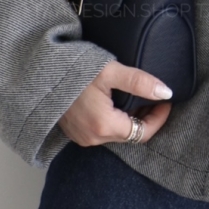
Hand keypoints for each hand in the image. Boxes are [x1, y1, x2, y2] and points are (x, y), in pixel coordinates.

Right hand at [58, 60, 172, 146]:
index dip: (159, 118)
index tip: (166, 101)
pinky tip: (120, 101)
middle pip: (131, 135)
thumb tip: (166, 92)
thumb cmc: (75, 70)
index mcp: (103, 126)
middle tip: (155, 96)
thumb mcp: (111, 71)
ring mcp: (82, 137)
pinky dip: (116, 119)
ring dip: (131, 118)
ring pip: (118, 134)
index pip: (142, 133)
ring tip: (139, 97)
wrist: (41, 73)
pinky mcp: (76, 132)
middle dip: (147, 117)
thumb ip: (139, 82)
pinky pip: (104, 131)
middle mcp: (92, 138)